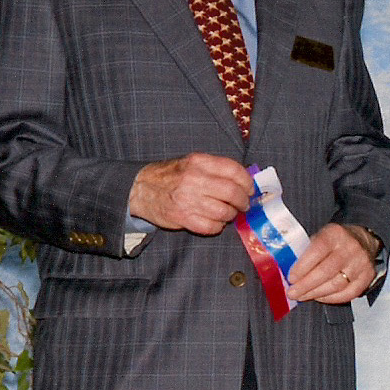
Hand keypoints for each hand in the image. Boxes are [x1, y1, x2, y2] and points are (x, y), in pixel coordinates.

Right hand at [128, 154, 254, 234]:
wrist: (139, 188)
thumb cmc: (171, 176)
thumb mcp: (191, 163)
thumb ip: (216, 169)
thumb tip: (245, 180)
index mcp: (199, 162)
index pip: (234, 170)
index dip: (248, 182)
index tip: (250, 189)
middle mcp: (194, 179)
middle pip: (233, 193)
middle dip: (244, 202)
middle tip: (243, 205)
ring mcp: (188, 200)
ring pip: (225, 212)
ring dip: (230, 215)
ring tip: (227, 213)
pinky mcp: (183, 218)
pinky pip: (212, 227)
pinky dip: (217, 226)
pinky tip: (214, 221)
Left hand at [287, 222, 376, 304]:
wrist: (362, 239)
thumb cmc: (334, 241)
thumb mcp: (319, 236)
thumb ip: (305, 250)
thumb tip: (286, 271)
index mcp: (335, 234)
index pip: (317, 250)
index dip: (302, 267)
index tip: (291, 279)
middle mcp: (350, 248)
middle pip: (326, 271)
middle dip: (306, 285)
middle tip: (292, 293)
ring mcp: (361, 263)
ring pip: (337, 284)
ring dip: (316, 293)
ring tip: (302, 297)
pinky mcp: (367, 276)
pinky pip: (349, 293)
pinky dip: (332, 298)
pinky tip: (320, 297)